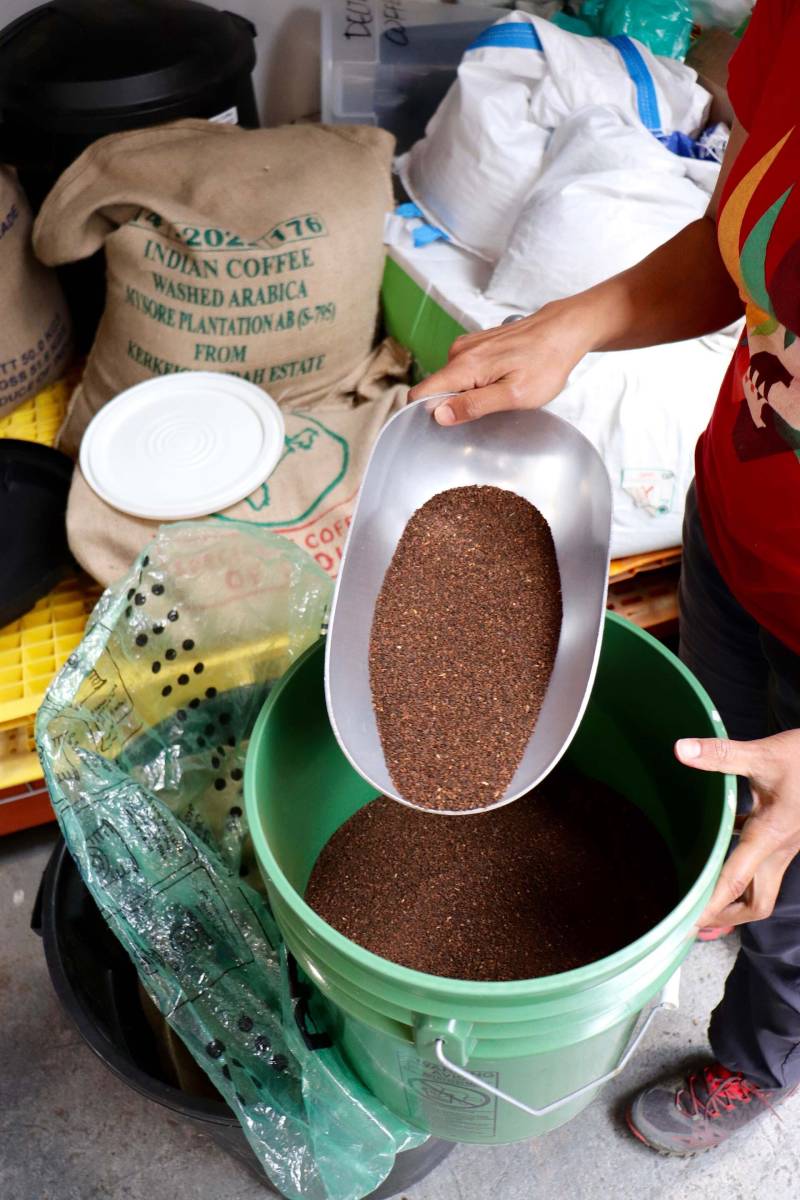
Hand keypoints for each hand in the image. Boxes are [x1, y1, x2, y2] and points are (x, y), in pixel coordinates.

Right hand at [407, 300, 593, 425]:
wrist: (563, 331)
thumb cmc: (545, 363)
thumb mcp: (513, 395)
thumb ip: (473, 405)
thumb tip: (439, 415)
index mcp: (464, 366)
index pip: (420, 393)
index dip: (426, 414)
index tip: (447, 427)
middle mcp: (459, 353)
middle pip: (436, 390)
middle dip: (454, 406)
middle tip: (489, 409)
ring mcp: (467, 346)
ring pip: (451, 382)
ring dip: (468, 394)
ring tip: (499, 393)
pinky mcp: (476, 345)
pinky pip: (464, 372)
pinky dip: (477, 382)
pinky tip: (500, 381)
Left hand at [675, 730, 799, 928]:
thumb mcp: (762, 754)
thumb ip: (721, 755)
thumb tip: (682, 750)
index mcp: (769, 838)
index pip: (734, 882)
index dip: (709, 907)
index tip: (687, 923)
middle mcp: (778, 849)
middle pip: (755, 902)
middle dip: (726, 916)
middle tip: (693, 917)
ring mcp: (784, 844)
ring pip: (760, 885)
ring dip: (734, 894)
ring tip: (702, 893)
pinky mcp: (784, 833)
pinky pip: (759, 860)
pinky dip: (739, 862)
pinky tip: (719, 846)